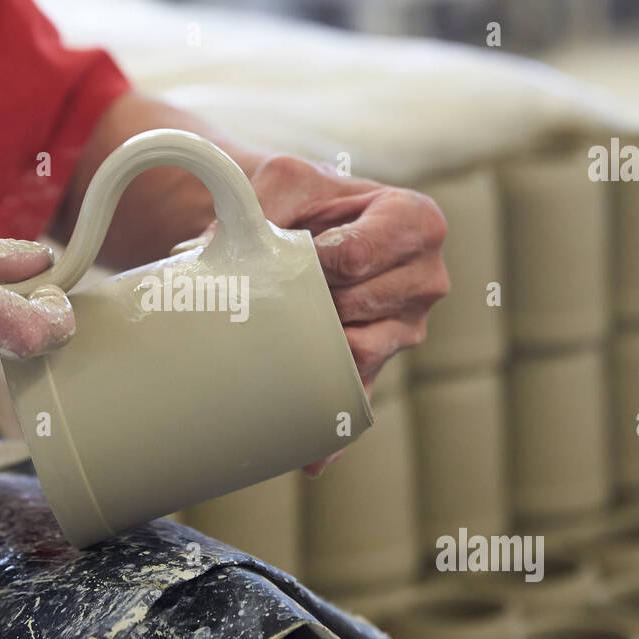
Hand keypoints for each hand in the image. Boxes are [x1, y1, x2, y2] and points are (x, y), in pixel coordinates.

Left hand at [173, 155, 448, 472]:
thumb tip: (212, 250)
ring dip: (314, 342)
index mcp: (417, 222)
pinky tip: (312, 457)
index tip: (298, 253)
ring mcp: (406, 329)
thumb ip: (260, 204)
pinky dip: (331, 428)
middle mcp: (426, 279)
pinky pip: (358, 401)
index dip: (322, 257)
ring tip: (288, 322)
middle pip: (361, 304)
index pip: (366, 253)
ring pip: (358, 351)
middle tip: (285, 286)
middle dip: (314, 298)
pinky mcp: (377, 367)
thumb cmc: (300, 199)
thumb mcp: (283, 181)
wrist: (297, 225)